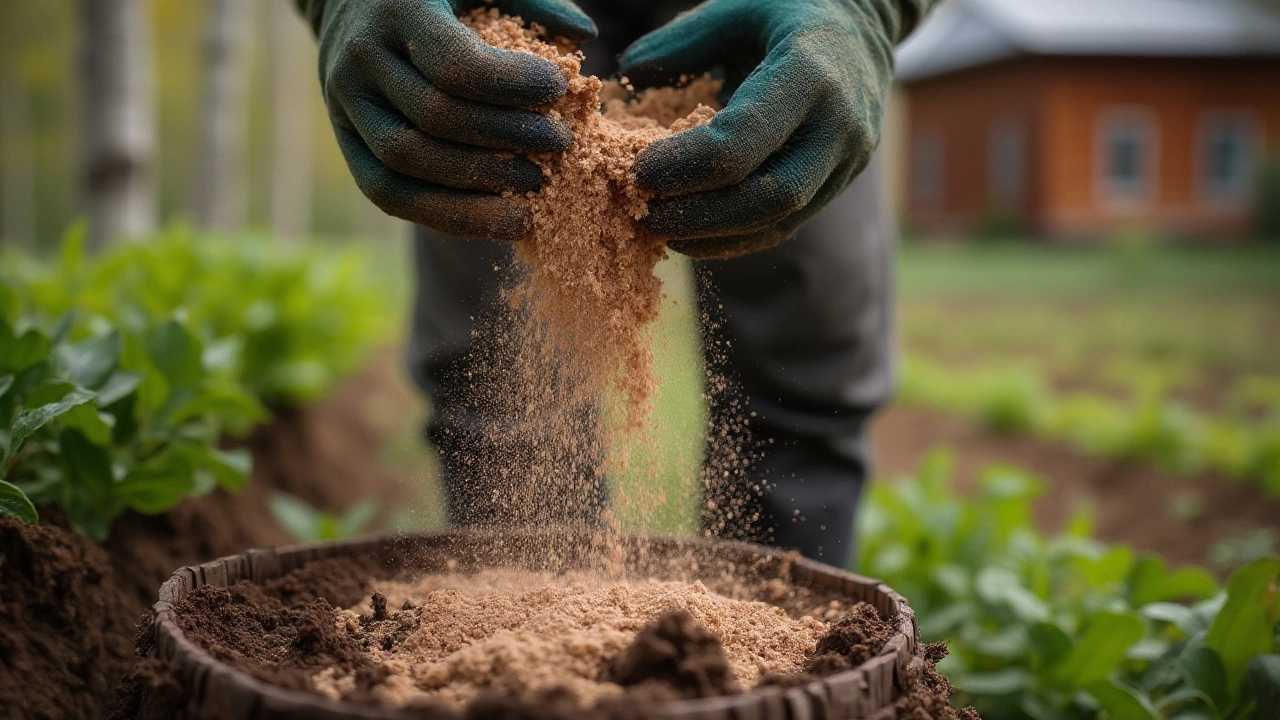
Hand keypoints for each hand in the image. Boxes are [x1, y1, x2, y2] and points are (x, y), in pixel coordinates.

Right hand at [300, 0, 596, 239]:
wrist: (347, 1)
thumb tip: (585, 36)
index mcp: (398, 9)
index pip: (456, 65)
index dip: (514, 86)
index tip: (560, 89)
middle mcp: (362, 59)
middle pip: (437, 118)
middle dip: (508, 137)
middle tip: (561, 143)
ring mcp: (346, 106)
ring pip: (410, 164)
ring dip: (480, 187)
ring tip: (537, 189)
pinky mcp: (347, 147)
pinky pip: (390, 195)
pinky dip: (449, 215)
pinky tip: (501, 220)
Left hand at [619, 0, 931, 258]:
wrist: (865, 30)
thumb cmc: (791, 12)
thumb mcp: (738, 9)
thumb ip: (684, 40)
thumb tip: (630, 71)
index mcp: (810, 75)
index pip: (742, 142)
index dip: (684, 165)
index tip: (638, 170)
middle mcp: (839, 125)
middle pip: (768, 196)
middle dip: (699, 216)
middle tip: (644, 214)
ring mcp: (848, 160)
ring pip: (779, 221)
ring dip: (714, 236)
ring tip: (662, 230)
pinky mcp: (841, 182)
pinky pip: (787, 226)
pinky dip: (736, 239)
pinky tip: (694, 235)